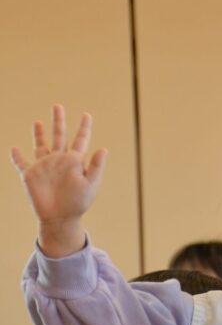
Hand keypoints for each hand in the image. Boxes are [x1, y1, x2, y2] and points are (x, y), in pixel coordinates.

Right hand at [10, 105, 106, 257]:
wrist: (60, 218)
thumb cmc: (78, 203)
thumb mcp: (91, 184)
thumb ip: (96, 166)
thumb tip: (104, 149)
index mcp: (75, 161)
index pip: (80, 140)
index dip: (84, 127)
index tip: (87, 115)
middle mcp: (59, 160)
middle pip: (59, 136)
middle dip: (58, 121)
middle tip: (58, 106)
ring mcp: (44, 166)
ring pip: (41, 145)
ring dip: (39, 134)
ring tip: (39, 122)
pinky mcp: (30, 175)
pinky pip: (21, 163)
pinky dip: (17, 156)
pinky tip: (14, 149)